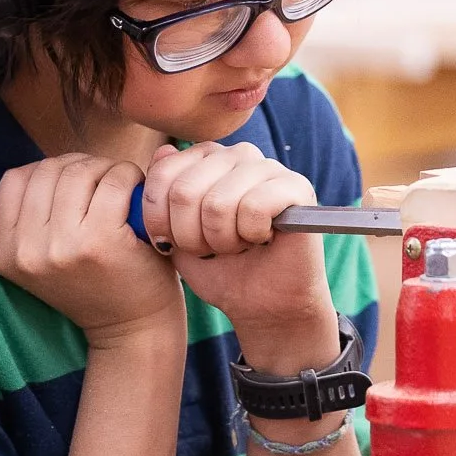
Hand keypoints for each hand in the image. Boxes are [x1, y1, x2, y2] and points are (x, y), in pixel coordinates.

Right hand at [0, 155, 181, 346]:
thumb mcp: (45, 256)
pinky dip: (130, 177)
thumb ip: (37, 212)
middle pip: (47, 170)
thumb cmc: (95, 283)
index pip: (13, 180)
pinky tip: (136, 196)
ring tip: (120, 189)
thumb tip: (56, 160)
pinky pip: (113, 181)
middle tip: (103, 184)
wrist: (131, 330)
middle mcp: (26, 251)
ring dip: (105, 169)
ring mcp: (62, 247)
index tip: (73, 187)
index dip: (46, 172)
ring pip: (79, 170)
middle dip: (80, 166)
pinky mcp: (101, 242)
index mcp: (5, 253)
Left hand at [139, 142, 338, 372]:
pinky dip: (250, 235)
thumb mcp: (173, 233)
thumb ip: (161, 195)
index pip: (162, 174)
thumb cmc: (218, 268)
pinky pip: (254, 207)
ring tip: (237, 246)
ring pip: (217, 203)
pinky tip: (261, 240)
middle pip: (184, 191)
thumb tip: (162, 150)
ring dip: (222, 240)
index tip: (172, 242)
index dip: (158, 220)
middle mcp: (237, 155)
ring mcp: (268, 167)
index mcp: (206, 158)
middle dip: (190, 236)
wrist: (261, 304)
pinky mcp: (297, 187)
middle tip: (210, 249)